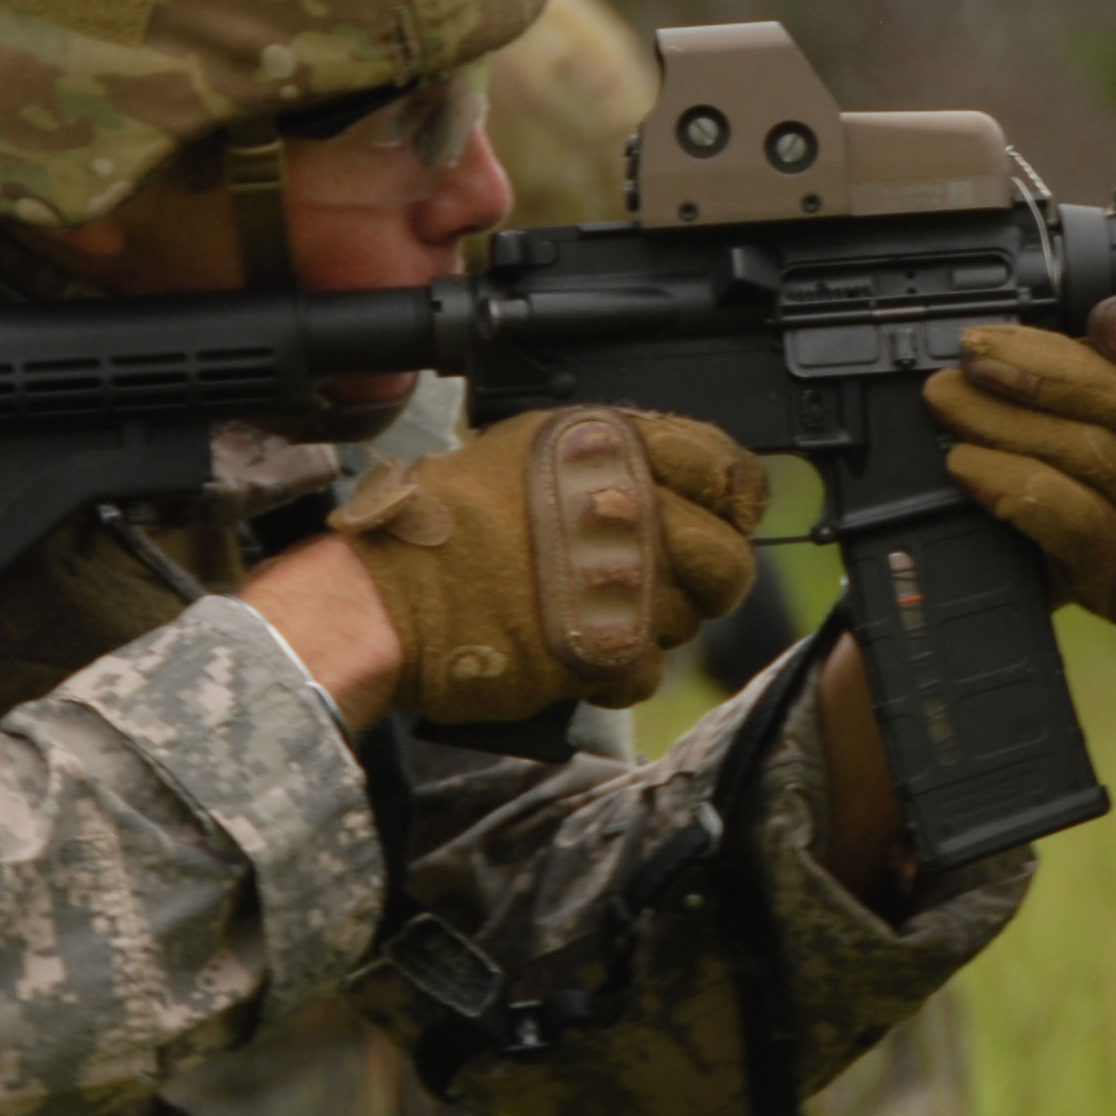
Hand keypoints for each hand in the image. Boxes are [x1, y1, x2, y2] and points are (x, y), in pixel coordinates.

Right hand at [330, 406, 767, 723]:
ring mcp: (618, 579)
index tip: (720, 520)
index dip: (733, 503)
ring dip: (653, 626)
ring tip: (594, 611)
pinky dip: (619, 671)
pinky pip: (649, 670)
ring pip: (690, 619)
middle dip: (705, 581)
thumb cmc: (442, 528)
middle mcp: (624, 504)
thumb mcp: (528, 452)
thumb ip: (612, 460)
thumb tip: (683, 483)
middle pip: (726, 557)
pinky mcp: (603, 646)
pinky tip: (577, 648)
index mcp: (608, 444)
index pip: (729, 468)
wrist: (382, 600)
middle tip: (663, 584)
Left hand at [925, 294, 1115, 623]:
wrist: (1024, 575)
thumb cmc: (1054, 478)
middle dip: (1042, 370)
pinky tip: (966, 462)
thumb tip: (1020, 337)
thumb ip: (1074, 368)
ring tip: (949, 399)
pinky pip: (1067, 513)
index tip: (1108, 318)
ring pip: (1091, 454)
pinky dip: (1006, 479)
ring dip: (1005, 419)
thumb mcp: (1072, 410)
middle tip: (976, 353)